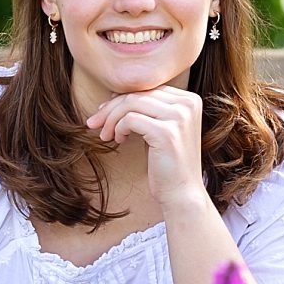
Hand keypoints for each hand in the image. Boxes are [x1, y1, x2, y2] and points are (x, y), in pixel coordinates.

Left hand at [85, 86, 206, 207]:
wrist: (181, 195)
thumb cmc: (167, 164)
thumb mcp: (158, 130)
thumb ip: (146, 110)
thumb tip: (115, 94)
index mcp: (189, 100)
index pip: (148, 88)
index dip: (122, 98)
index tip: (104, 112)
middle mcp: (188, 104)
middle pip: (138, 93)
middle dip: (111, 107)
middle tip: (94, 123)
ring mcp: (180, 117)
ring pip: (131, 103)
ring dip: (111, 119)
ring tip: (105, 135)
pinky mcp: (167, 132)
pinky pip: (130, 119)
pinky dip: (118, 128)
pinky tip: (119, 141)